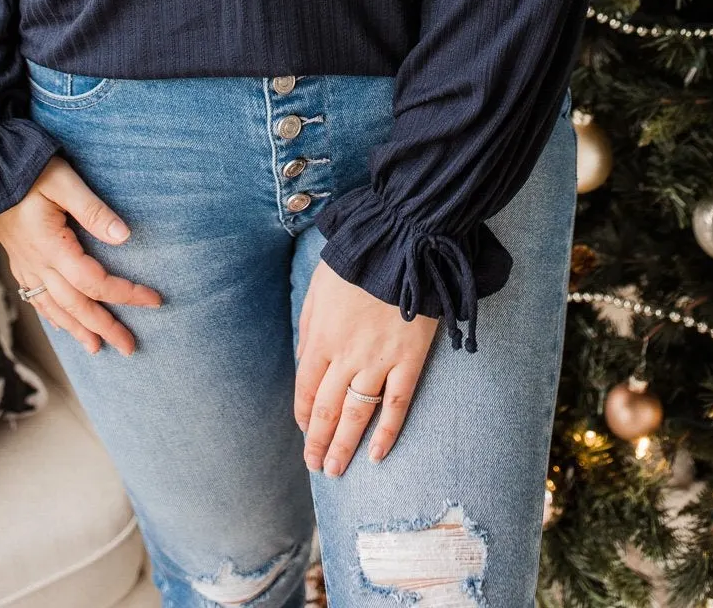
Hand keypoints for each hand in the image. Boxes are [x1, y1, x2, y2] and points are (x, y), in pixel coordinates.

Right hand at [0, 155, 161, 355]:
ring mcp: (25, 265)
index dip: (125, 293)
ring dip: (78, 330)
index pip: (95, 281)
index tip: (153, 300)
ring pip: (54, 308)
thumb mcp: (63, 181)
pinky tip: (61, 327)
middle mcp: (37, 263)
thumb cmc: (27, 169)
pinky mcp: (18, 261)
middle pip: (76, 305)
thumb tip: (124, 236)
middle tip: (130, 346)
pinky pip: (36, 298)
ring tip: (98, 349)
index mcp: (51, 246)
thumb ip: (93, 210)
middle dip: (104, 327)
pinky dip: (52, 317)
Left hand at [294, 258, 438, 474]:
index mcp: (321, 336)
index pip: (305, 388)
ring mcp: (378, 359)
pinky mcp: (409, 358)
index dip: (304, 415)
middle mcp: (346, 354)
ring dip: (345, 446)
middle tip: (317, 467)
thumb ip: (310, 326)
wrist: (401, 242)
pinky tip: (378, 455)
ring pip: (356, 413)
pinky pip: (397, 403)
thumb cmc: (357, 260)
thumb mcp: (319, 287)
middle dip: (318, 441)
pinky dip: (387, 432)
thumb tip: (304, 359)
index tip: (305, 432)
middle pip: (326, 409)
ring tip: (337, 471)